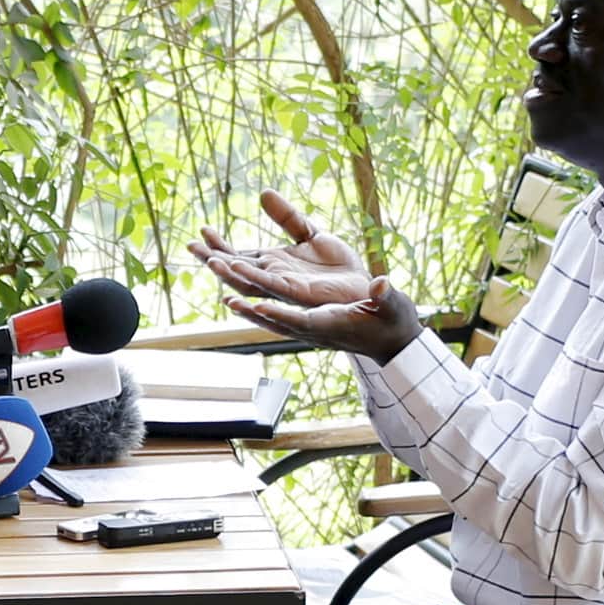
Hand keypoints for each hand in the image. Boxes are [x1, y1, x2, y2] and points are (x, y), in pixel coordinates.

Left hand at [188, 191, 425, 359]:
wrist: (388, 339)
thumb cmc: (391, 321)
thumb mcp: (393, 307)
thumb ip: (386, 297)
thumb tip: (382, 285)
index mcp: (328, 325)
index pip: (298, 320)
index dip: (277, 312)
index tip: (255, 305)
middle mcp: (307, 327)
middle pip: (269, 312)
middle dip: (244, 296)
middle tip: (219, 276)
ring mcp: (301, 324)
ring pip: (262, 308)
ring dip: (238, 291)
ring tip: (210, 265)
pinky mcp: (300, 317)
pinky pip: (268, 306)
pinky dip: (248, 295)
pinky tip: (230, 286)